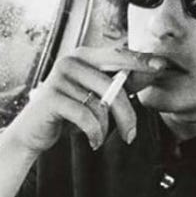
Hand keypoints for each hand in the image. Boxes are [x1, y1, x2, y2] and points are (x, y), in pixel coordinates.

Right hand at [6, 45, 154, 154]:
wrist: (33, 131)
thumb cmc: (67, 112)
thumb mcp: (95, 97)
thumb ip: (121, 83)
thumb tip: (153, 71)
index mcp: (83, 56)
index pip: (118, 55)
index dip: (141, 60)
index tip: (162, 65)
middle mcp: (70, 61)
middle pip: (113, 83)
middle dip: (127, 112)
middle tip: (132, 134)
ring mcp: (59, 77)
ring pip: (101, 105)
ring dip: (105, 129)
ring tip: (100, 138)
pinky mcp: (52, 97)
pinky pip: (86, 116)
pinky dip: (94, 133)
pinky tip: (93, 141)